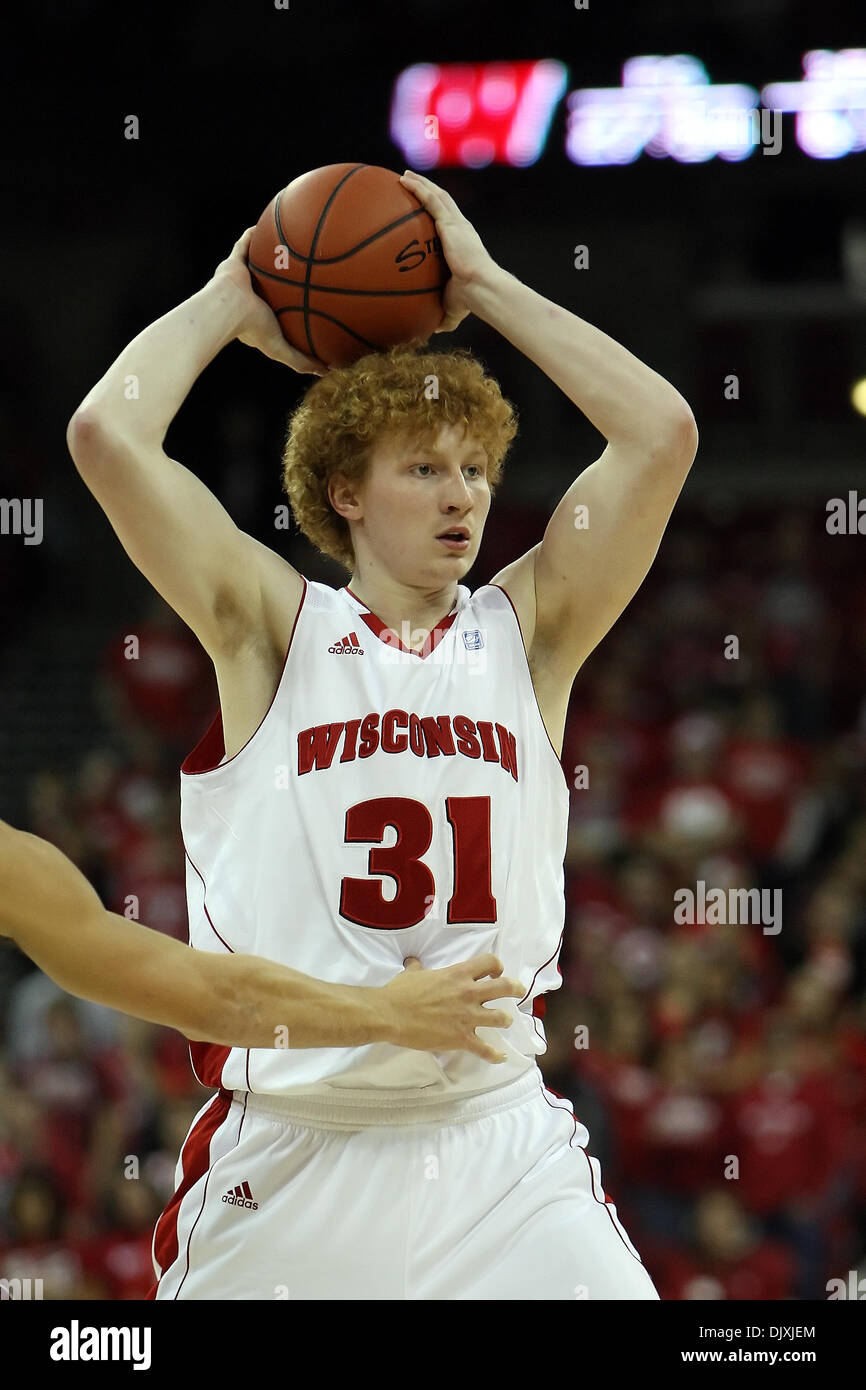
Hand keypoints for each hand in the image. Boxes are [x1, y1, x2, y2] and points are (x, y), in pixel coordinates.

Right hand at [209, 227, 328, 375]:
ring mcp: (241, 278)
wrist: (227, 311)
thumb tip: (328, 371)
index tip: (307, 296)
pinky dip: (253, 235)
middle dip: (283, 276)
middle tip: (302, 268)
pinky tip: (267, 224)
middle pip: (271, 282)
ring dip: (270, 254)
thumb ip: (302, 361)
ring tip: (287, 242)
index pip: (279, 306)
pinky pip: (243, 245)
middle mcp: (251, 294)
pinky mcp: (232, 263)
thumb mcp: (281, 349)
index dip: (291, 301)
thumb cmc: (252, 330)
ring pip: (258, 262)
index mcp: (260, 313)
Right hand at [379, 952, 523, 1062]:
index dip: (497, 966)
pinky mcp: (461, 1038)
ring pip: (501, 1018)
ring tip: (505, 1022)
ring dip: (506, 1020)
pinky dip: (495, 1054)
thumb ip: (418, 967)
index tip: (495, 972)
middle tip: (519, 992)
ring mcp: (467, 1017)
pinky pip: (485, 1049)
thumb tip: (413, 961)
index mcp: (458, 974)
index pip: (489, 962)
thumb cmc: (400, 992)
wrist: (390, 1015)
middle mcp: (468, 993)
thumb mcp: (412, 974)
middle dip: (516, 989)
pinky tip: (500, 1056)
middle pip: (505, 987)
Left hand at [399, 170, 499, 332]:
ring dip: (421, 184)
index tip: (422, 210)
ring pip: (437, 196)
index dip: (436, 214)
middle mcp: (460, 229)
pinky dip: (418, 188)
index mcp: (461, 244)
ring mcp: (456, 224)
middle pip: (442, 204)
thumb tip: (430, 331)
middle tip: (410, 184)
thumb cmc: (470, 301)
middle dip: (427, 191)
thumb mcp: (451, 308)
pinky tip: (404, 180)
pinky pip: (431, 199)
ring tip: (405, 176)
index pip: (447, 224)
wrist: (481, 289)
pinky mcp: (451, 223)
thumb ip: (441, 315)